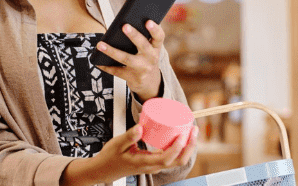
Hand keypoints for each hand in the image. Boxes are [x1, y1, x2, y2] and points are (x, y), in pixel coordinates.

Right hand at [69, 124, 197, 184]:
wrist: (104, 170)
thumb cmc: (110, 157)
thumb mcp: (117, 144)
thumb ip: (128, 136)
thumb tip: (141, 126)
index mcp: (144, 164)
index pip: (167, 159)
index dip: (178, 148)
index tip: (184, 135)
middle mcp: (152, 167)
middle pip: (177, 161)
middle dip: (189, 147)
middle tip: (194, 130)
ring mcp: (154, 166)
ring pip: (176, 160)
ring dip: (187, 148)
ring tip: (191, 131)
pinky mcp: (153, 162)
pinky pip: (171, 157)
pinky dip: (180, 148)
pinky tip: (181, 137)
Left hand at [96, 20, 164, 101]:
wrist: (149, 83)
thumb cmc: (146, 59)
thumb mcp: (150, 49)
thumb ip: (143, 38)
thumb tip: (123, 25)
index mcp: (156, 48)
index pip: (159, 37)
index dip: (154, 29)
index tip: (148, 21)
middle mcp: (151, 58)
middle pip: (143, 45)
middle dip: (134, 35)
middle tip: (124, 26)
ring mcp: (141, 68)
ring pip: (126, 58)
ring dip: (112, 51)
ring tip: (100, 44)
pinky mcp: (131, 77)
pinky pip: (116, 71)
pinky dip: (106, 66)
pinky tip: (97, 61)